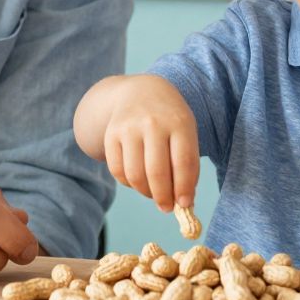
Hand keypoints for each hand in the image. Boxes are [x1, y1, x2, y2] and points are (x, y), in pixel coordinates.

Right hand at [102, 95, 199, 212]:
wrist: (140, 91)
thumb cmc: (170, 119)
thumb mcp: (186, 132)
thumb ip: (188, 165)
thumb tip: (184, 202)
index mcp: (179, 122)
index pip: (183, 162)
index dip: (184, 188)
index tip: (185, 204)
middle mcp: (152, 123)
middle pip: (156, 171)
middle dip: (163, 197)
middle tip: (166, 207)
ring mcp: (129, 128)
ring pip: (135, 175)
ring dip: (145, 192)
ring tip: (154, 194)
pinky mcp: (111, 134)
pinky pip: (117, 170)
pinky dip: (129, 183)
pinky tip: (138, 181)